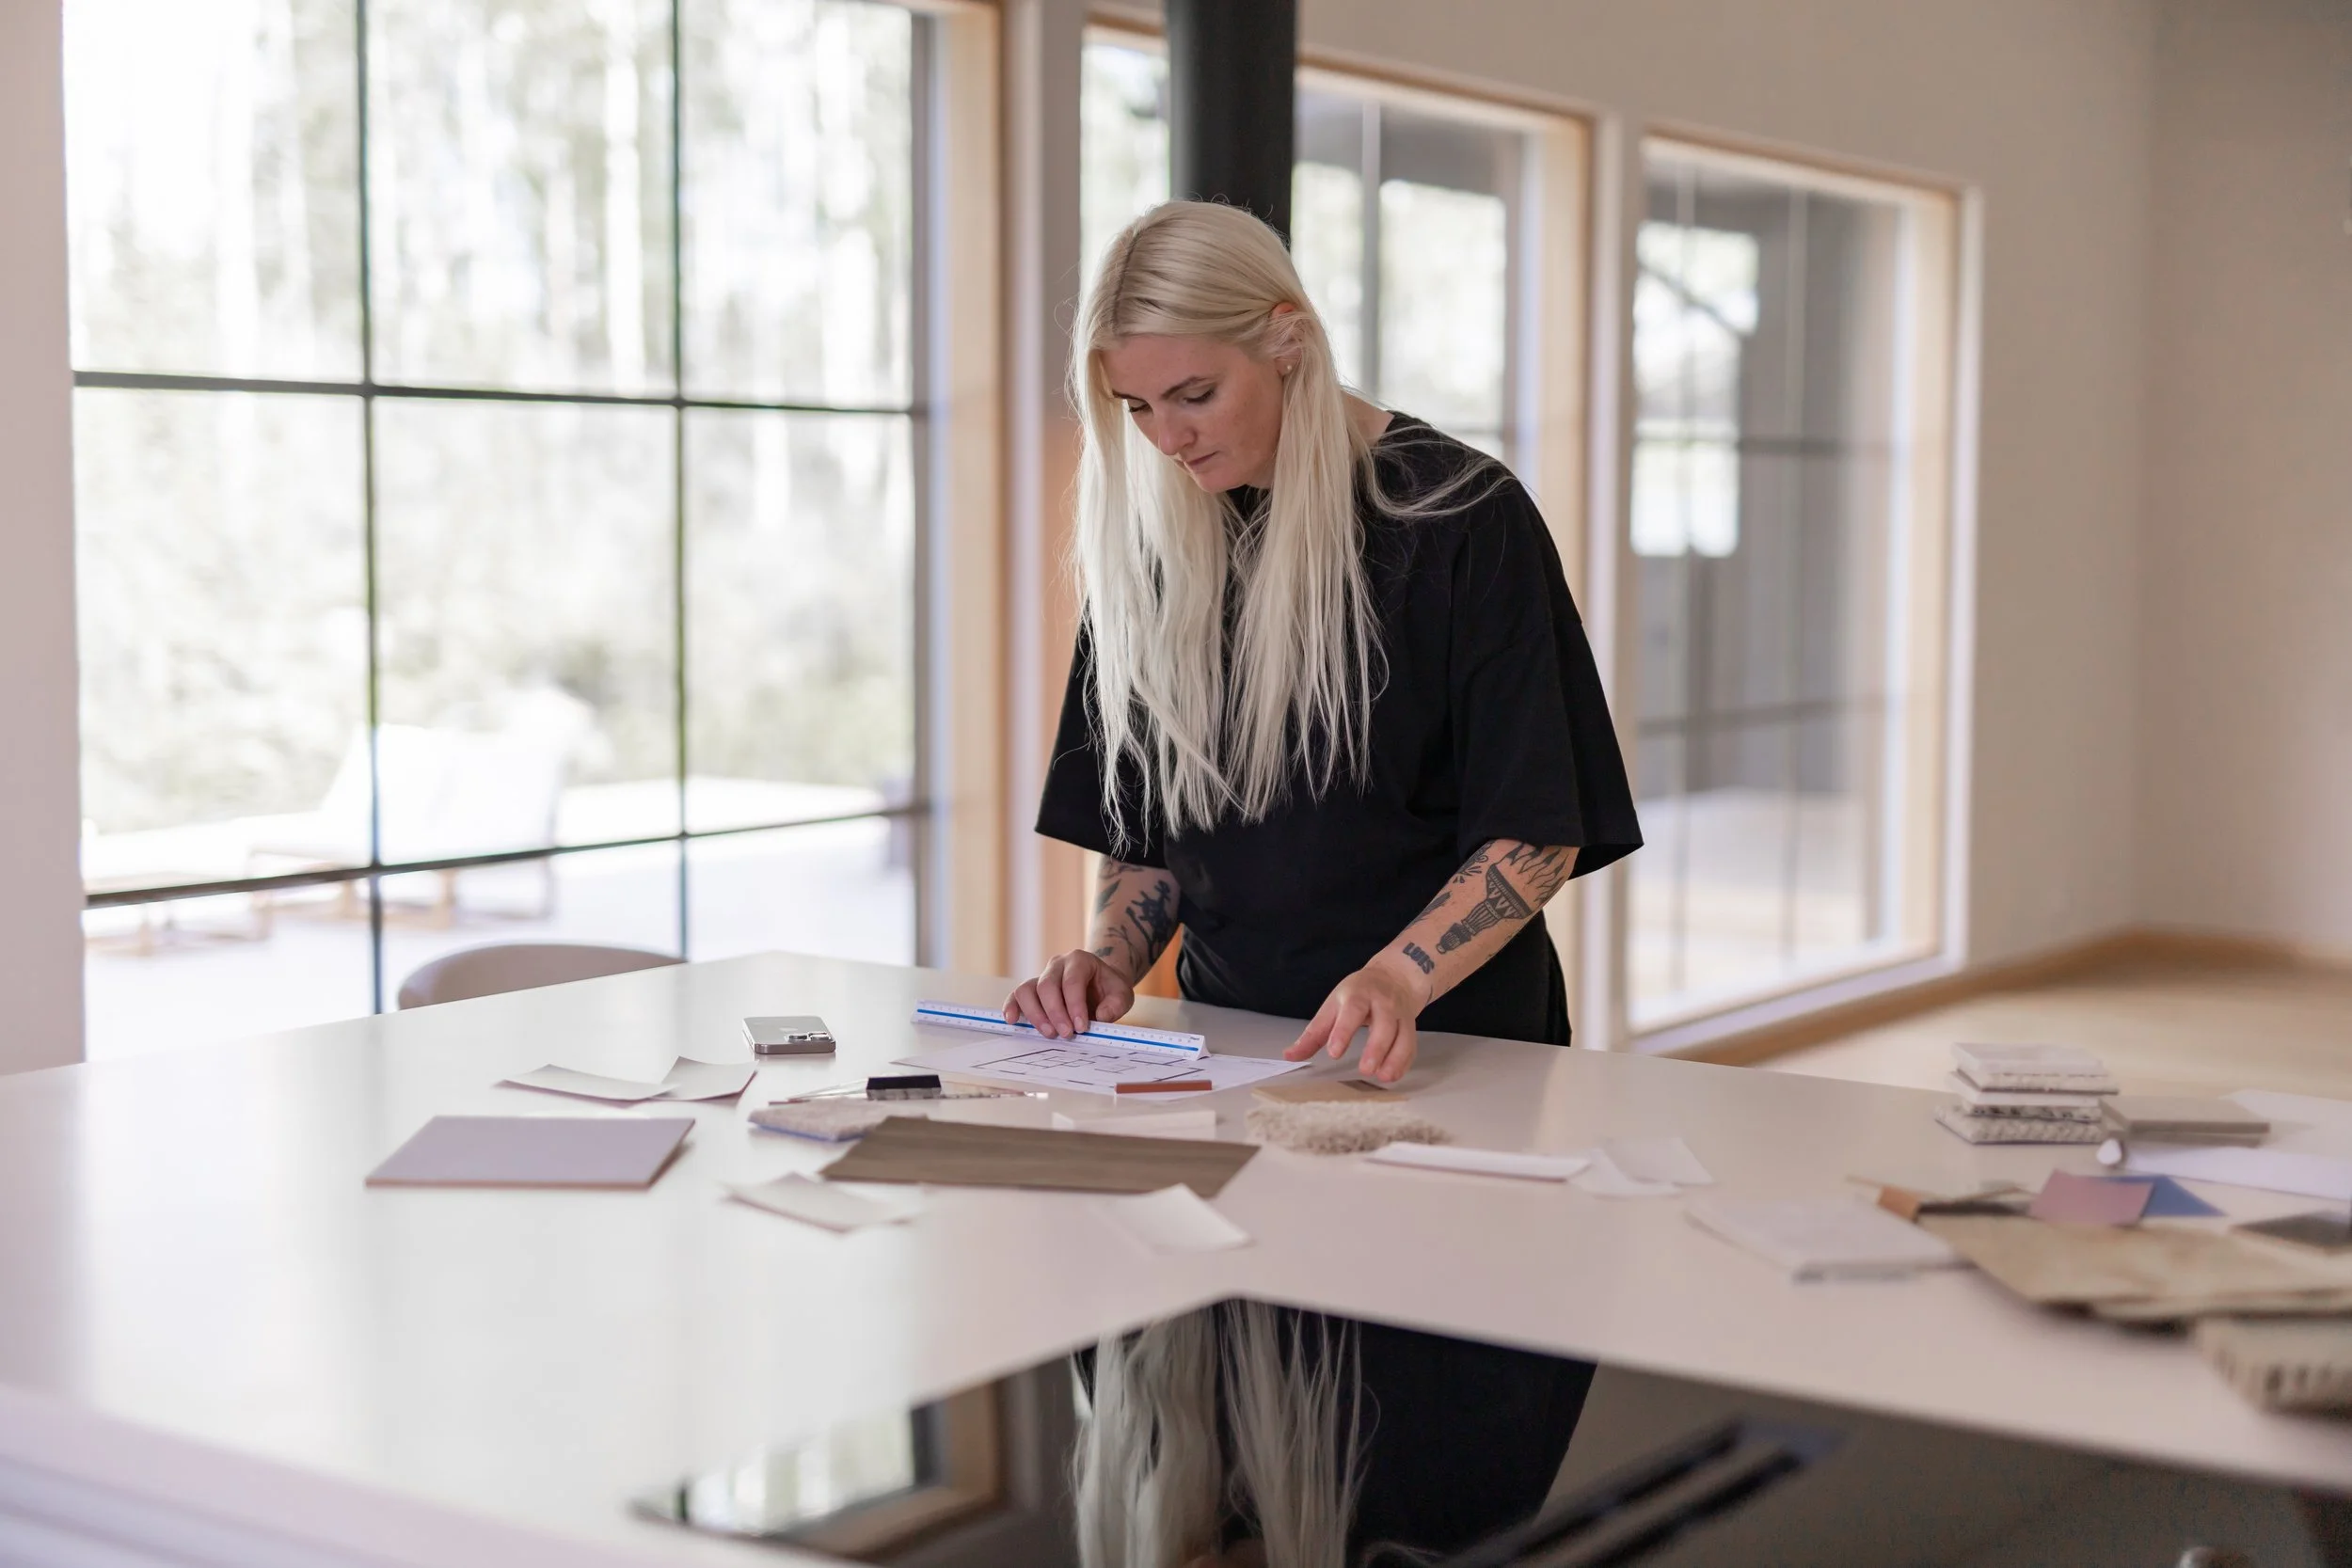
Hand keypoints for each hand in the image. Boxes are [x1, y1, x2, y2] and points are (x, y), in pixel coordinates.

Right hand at [1004, 948, 1135, 1039]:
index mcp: (1080, 960)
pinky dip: (1012, 1007)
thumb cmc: (1109, 989)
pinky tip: (1013, 1020)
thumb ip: (1116, 1004)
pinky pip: (1017, 995)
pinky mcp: (1032, 990)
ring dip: (1035, 1014)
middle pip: (1047, 985)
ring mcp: (1042, 976)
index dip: (1075, 1006)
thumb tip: (1101, 1016)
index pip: (1072, 981)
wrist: (1100, 984)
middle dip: (1055, 1012)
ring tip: (1049, 1033)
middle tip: (1066, 1034)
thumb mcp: (1122, 994)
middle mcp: (1057, 965)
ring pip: (1027, 989)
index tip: (1082, 1028)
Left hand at [1284, 953, 1430, 1083]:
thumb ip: (1313, 1033)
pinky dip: (1404, 1062)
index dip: (1344, 1031)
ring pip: (1402, 1036)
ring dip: (1394, 1058)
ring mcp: (1399, 1015)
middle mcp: (1382, 1003)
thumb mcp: (1333, 1005)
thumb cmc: (1358, 993)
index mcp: (1358, 995)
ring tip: (1383, 1077)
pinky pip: (1410, 1046)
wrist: (1394, 977)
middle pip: (1383, 1024)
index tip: (1334, 1052)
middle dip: (1376, 1048)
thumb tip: (1290, 1055)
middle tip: (1365, 1069)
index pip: (1352, 1011)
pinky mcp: (1411, 1027)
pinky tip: (1393, 1075)